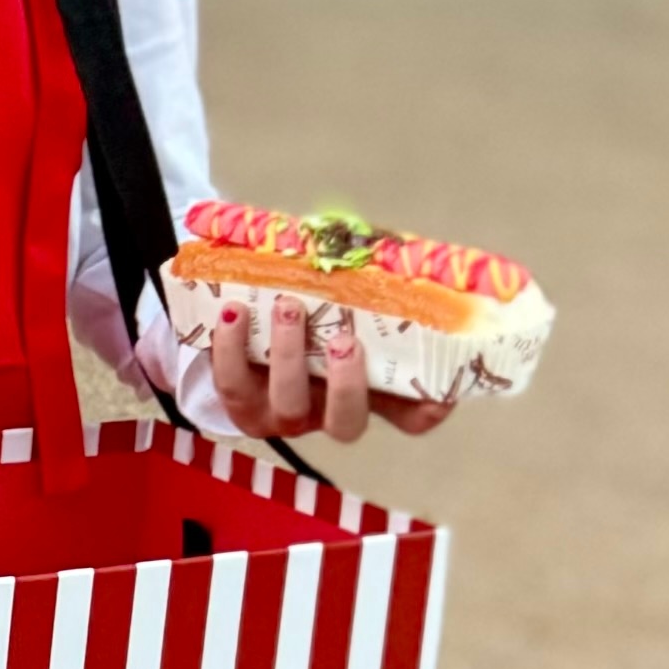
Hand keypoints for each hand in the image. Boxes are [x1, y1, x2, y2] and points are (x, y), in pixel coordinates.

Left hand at [207, 294, 448, 450]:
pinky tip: (234, 310)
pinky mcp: (240, 406)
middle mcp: (328, 411)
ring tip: (287, 305)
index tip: (437, 391)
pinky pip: (232, 384)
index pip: (412, 415)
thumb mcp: (344, 290)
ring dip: (288, 355)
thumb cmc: (310, 304)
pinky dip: (231, 346)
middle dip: (347, 385)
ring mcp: (283, 414)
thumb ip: (367, 277)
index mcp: (368, 389)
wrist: (242, 322)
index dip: (428, 409)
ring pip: (288, 403)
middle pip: (345, 423)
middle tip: (344, 340)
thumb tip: (384, 244)